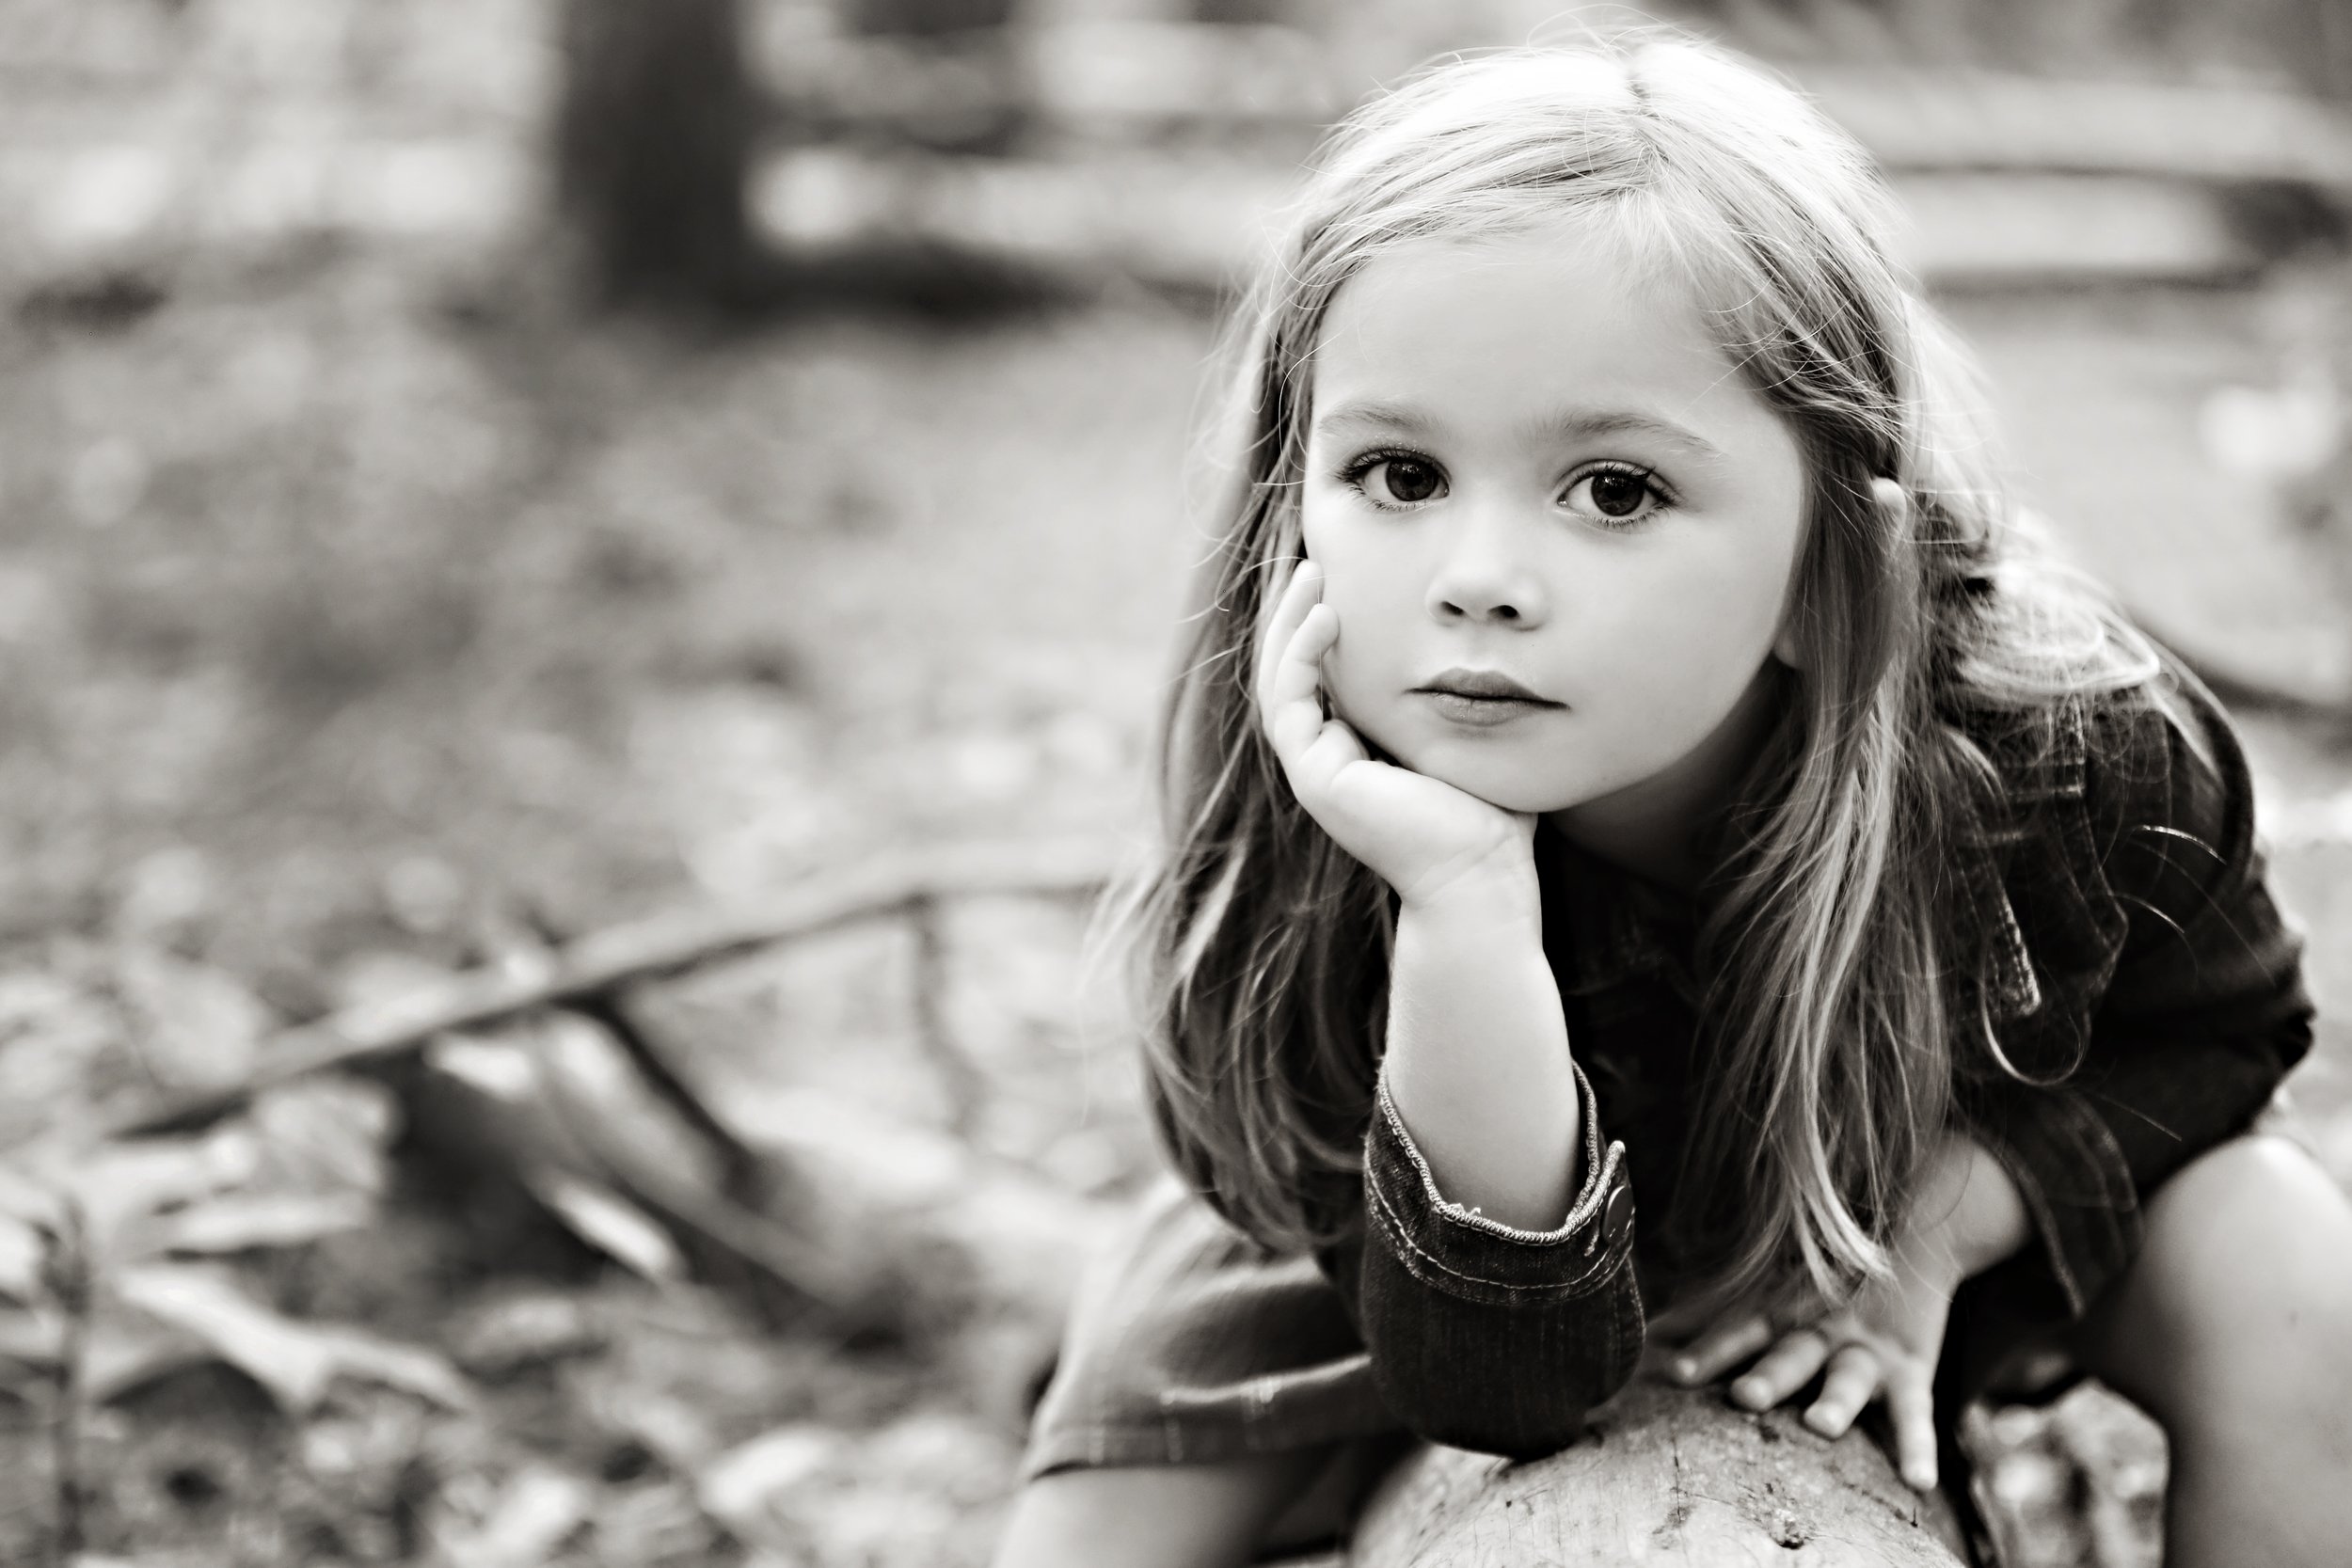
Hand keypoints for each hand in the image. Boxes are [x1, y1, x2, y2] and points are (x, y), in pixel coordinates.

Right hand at [1256, 560, 1534, 909]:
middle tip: (1313, 559)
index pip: (1323, 675)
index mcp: (1355, 751)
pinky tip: (1324, 615)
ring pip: (1279, 680)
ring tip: (1311, 571)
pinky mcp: (1315, 778)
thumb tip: (1479, 642)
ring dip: (1289, 622)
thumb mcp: (1469, 733)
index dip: (1323, 623)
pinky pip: (1291, 701)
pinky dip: (1300, 654)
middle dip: (1296, 612)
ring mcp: (1314, 771)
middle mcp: (1326, 760)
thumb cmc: (1493, 816)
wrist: (1483, 879)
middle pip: (1290, 670)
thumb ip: (1458, 694)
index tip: (1342, 574)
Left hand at [1663, 1262, 1957, 1492]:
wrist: (1909, 1237)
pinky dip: (1918, 1446)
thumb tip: (1646, 1333)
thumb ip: (1707, 1315)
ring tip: (1820, 1426)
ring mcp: (1864, 1349)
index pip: (1738, 1330)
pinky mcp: (1910, 1369)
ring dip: (1836, 1400)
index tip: (1676, 1372)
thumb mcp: (1765, 1291)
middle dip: (1768, 1376)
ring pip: (1849, 1376)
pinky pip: (1915, 1413)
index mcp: (1778, 1312)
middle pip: (1790, 1352)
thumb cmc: (1818, 1281)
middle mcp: (1817, 1329)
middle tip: (1744, 1397)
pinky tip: (1918, 1482)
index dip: (1708, 1347)